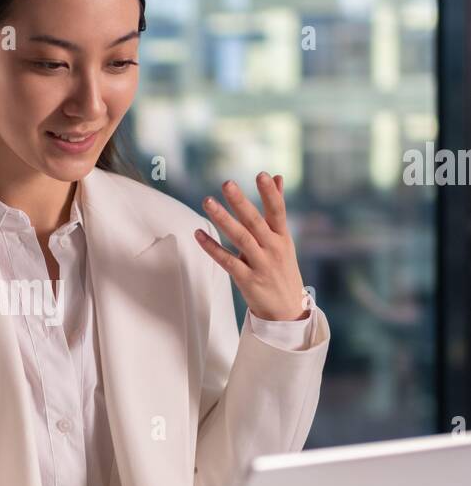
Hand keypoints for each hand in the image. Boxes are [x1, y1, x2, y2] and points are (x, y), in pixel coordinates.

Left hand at [194, 171, 309, 321]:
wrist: (288, 310)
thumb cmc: (282, 269)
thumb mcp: (283, 239)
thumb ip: (276, 209)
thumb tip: (277, 177)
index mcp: (282, 237)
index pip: (278, 211)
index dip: (270, 194)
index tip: (261, 175)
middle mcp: (273, 249)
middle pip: (255, 222)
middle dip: (241, 202)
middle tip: (227, 183)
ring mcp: (260, 265)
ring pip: (240, 238)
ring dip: (223, 219)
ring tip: (207, 201)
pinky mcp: (247, 280)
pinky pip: (227, 261)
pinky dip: (212, 248)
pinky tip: (199, 234)